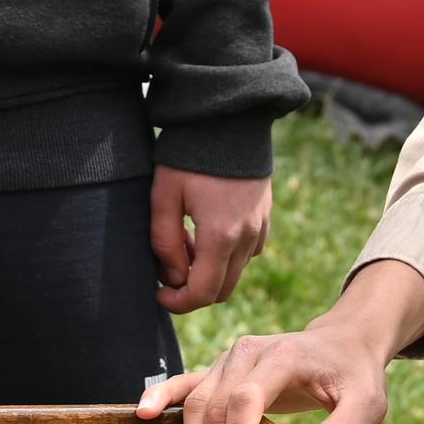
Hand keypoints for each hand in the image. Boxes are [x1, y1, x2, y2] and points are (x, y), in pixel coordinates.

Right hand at [141, 256, 423, 423]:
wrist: (344, 341)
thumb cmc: (356, 374)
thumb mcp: (368, 404)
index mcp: (283, 355)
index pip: (247, 398)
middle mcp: (249, 352)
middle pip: (216, 405)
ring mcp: (230, 359)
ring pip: (198, 402)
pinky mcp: (220, 370)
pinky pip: (185, 383)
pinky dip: (162, 396)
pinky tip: (143, 413)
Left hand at [147, 158, 269, 317]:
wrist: (228, 120)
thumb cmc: (189, 156)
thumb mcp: (163, 197)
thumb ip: (164, 243)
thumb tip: (172, 277)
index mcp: (220, 236)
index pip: (202, 293)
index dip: (177, 303)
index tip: (158, 295)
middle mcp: (247, 238)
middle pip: (221, 290)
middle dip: (191, 289)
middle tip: (167, 265)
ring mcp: (261, 227)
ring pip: (235, 272)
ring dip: (208, 271)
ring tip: (184, 240)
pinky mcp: (266, 217)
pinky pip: (248, 253)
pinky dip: (226, 256)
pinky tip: (205, 231)